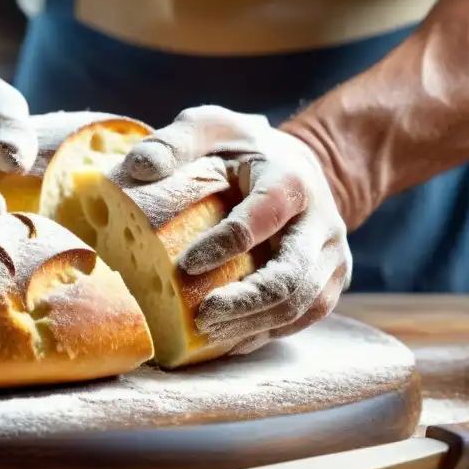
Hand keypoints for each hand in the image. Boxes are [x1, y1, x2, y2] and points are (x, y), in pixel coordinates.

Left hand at [121, 105, 351, 354]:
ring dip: (253, 325)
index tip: (187, 265)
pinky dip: (265, 333)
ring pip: (301, 304)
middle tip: (201, 318)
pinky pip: (302, 318)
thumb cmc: (243, 148)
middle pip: (292, 275)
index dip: (228, 243)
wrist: (302, 166)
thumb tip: (137, 168)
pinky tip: (226, 342)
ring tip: (205, 334)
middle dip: (245, 302)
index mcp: (292, 180)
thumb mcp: (210, 127)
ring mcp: (330, 257)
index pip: (266, 215)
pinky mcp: (329, 282)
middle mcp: (321, 222)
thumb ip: (175, 142)